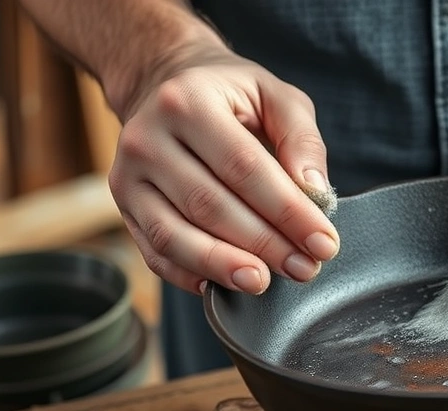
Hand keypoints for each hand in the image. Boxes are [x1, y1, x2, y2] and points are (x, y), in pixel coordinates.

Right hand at [108, 45, 338, 295]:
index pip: (244, 167)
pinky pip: (154, 253)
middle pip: (209, 206)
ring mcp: (127, 177)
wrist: (164, 86)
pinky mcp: (124, 207)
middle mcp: (146, 139)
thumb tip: (314, 190)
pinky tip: (224, 287)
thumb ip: (301, 139)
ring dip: (224, 266)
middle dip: (264, 244)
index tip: (324, 243)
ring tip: (264, 283)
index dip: (287, 211)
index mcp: (187, 101)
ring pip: (174, 235)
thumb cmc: (231, 95)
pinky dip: (190, 275)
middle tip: (305, 269)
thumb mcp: (275, 96)